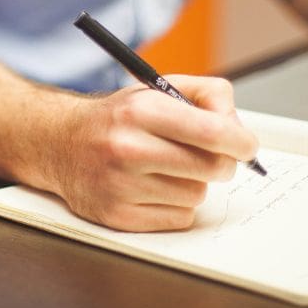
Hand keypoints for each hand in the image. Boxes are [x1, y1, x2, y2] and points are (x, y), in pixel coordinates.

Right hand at [47, 75, 257, 231]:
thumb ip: (207, 95)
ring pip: (196, 195)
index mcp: (140, 111)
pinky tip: (154, 188)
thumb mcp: (157, 89)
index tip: (246, 146)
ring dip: (192, 183)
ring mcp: (120, 186)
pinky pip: (179, 218)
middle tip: (211, 156)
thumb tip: (238, 128)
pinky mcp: (117, 216)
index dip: (241, 142)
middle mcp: (127, 148)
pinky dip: (176, 205)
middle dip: (221, 162)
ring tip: (167, 169)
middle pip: (212, 168)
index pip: (212, 132)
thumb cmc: (118, 118)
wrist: (60, 143)